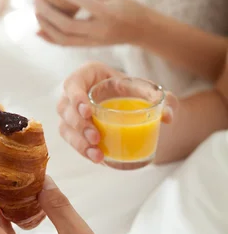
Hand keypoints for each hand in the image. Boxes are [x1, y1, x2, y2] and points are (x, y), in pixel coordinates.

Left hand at [35, 0, 148, 46]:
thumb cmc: (128, 8)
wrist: (142, 31)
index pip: (87, 5)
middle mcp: (99, 30)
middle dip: (49, 14)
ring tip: (36, 12)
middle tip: (37, 0)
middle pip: (68, 26)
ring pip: (64, 39)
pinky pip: (66, 44)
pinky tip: (39, 31)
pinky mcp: (89, 45)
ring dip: (46, 26)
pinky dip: (50, 38)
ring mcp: (93, 41)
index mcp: (109, 14)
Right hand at [58, 61, 176, 162]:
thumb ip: (162, 98)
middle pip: (65, 108)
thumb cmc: (134, 91)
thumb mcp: (147, 90)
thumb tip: (168, 117)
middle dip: (78, 125)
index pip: (72, 84)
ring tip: (97, 155)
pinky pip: (71, 140)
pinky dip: (83, 150)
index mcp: (88, 75)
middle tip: (96, 138)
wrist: (131, 102)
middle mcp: (75, 93)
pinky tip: (97, 158)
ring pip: (65, 127)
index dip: (75, 97)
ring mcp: (71, 112)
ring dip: (78, 143)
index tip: (88, 111)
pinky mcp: (73, 129)